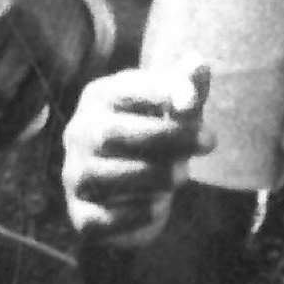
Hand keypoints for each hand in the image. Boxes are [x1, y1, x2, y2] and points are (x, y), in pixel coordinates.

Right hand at [64, 63, 210, 244]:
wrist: (136, 187)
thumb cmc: (159, 135)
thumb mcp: (176, 109)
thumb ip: (188, 88)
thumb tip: (199, 65)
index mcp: (98, 98)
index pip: (123, 90)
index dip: (160, 94)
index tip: (195, 106)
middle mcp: (78, 134)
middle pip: (110, 135)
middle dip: (165, 139)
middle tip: (208, 142)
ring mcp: (75, 176)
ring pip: (103, 177)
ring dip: (154, 176)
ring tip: (183, 175)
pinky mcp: (82, 216)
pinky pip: (102, 219)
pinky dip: (136, 214)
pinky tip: (158, 205)